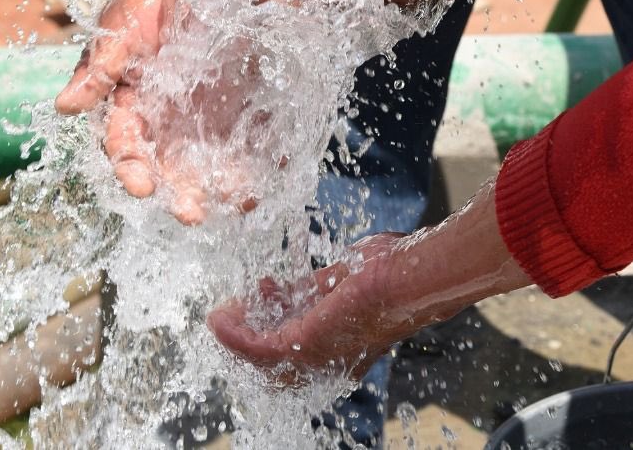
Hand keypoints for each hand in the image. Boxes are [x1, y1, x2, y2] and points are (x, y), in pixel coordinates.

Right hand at [55, 0, 263, 224]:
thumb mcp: (122, 24)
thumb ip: (100, 65)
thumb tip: (63, 107)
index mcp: (129, 102)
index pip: (124, 142)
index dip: (131, 167)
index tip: (142, 188)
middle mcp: (165, 118)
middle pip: (170, 164)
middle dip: (181, 190)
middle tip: (194, 212)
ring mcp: (204, 114)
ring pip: (212, 159)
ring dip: (224, 184)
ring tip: (244, 201)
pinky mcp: (240, 105)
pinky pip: (253, 137)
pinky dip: (265, 156)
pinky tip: (278, 171)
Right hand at [209, 182, 531, 383]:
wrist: (411, 274)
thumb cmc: (392, 270)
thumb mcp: (344, 280)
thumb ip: (319, 290)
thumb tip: (300, 287)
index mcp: (343, 345)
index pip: (297, 349)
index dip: (271, 325)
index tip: (261, 296)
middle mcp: (330, 361)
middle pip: (275, 363)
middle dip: (248, 335)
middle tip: (235, 309)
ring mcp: (319, 357)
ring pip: (262, 359)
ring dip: (236, 336)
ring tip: (221, 316)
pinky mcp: (306, 345)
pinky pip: (258, 350)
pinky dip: (234, 337)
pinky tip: (220, 320)